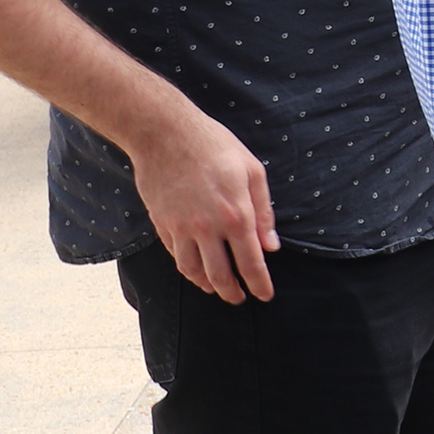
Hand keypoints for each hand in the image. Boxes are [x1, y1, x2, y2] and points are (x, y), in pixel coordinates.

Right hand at [123, 103, 279, 303]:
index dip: (259, 284)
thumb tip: (272, 246)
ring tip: (218, 290)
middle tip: (241, 299)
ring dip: (208, 286)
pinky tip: (196, 271)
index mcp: (236, 215)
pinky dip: (187, 269)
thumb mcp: (253, 172)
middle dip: (233, 292)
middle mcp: (208, 228)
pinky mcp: (161, 224)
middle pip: (221, 275)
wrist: (165, 134)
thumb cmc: (215, 147)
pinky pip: (175, 256)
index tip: (265, 296)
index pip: (251, 263)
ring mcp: (181, 228)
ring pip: (194, 271)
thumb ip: (264, 212)